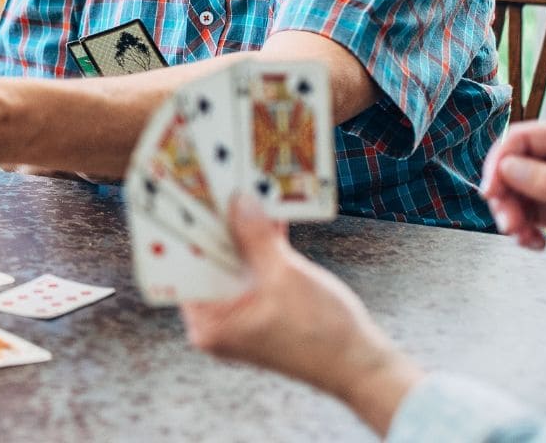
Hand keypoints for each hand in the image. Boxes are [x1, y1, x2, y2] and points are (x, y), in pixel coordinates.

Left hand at [179, 198, 422, 435]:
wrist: (362, 364)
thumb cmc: (322, 334)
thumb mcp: (283, 276)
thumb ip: (255, 237)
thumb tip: (237, 201)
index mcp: (209, 323)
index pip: (183, 268)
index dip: (183, 230)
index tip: (183, 195)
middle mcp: (218, 319)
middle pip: (208, 260)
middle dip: (216, 223)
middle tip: (211, 181)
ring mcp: (240, 310)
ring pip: (235, 259)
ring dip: (243, 227)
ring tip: (239, 185)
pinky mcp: (262, 301)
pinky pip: (255, 265)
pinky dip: (262, 241)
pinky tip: (268, 207)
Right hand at [480, 120, 545, 288]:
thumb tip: (507, 167)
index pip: (523, 137)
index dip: (500, 160)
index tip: (490, 190)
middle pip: (510, 164)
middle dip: (504, 195)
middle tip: (508, 222)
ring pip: (510, 190)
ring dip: (510, 215)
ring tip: (523, 237)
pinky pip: (518, 211)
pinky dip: (520, 229)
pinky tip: (536, 243)